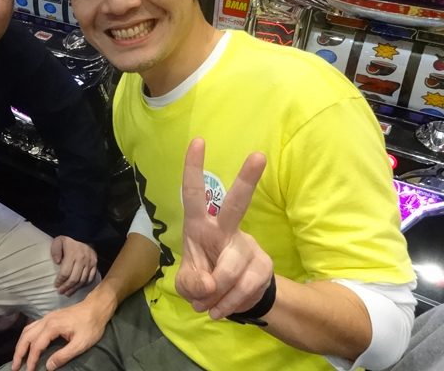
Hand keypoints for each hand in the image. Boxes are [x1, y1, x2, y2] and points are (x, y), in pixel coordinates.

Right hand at [11, 298, 108, 370]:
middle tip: (14, 366)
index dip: (31, 360)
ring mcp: (47, 317)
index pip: (36, 345)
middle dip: (19, 352)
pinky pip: (32, 326)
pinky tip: (27, 344)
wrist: (96, 308)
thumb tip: (48, 366)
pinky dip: (26, 337)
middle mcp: (45, 320)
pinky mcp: (49, 317)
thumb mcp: (80, 344)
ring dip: (21, 344)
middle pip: (26, 336)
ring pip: (27, 330)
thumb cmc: (90, 326)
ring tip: (18, 357)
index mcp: (52, 327)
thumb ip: (63, 355)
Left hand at [51, 236, 97, 295]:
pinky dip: (84, 285)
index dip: (60, 281)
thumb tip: (57, 263)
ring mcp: (90, 263)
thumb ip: (55, 251)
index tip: (56, 285)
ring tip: (68, 293)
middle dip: (66, 287)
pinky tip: (78, 288)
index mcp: (72, 254)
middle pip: (74, 278)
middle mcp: (82, 260)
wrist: (84, 233)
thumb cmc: (69, 239)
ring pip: (82, 280)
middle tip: (60, 292)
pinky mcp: (95, 264)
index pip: (66, 272)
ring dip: (74, 288)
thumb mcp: (58, 241)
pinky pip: (90, 278)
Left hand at [175, 137, 272, 320]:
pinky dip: (228, 304)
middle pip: (236, 204)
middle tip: (258, 155)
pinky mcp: (263, 265)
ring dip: (216, 295)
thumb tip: (209, 285)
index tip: (197, 141)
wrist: (233, 300)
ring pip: (230, 270)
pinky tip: (221, 309)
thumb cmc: (203, 278)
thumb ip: (191, 284)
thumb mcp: (186, 284)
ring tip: (208, 305)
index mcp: (199, 225)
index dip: (193, 168)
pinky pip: (244, 288)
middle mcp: (225, 229)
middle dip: (247, 180)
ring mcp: (247, 245)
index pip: (193, 193)